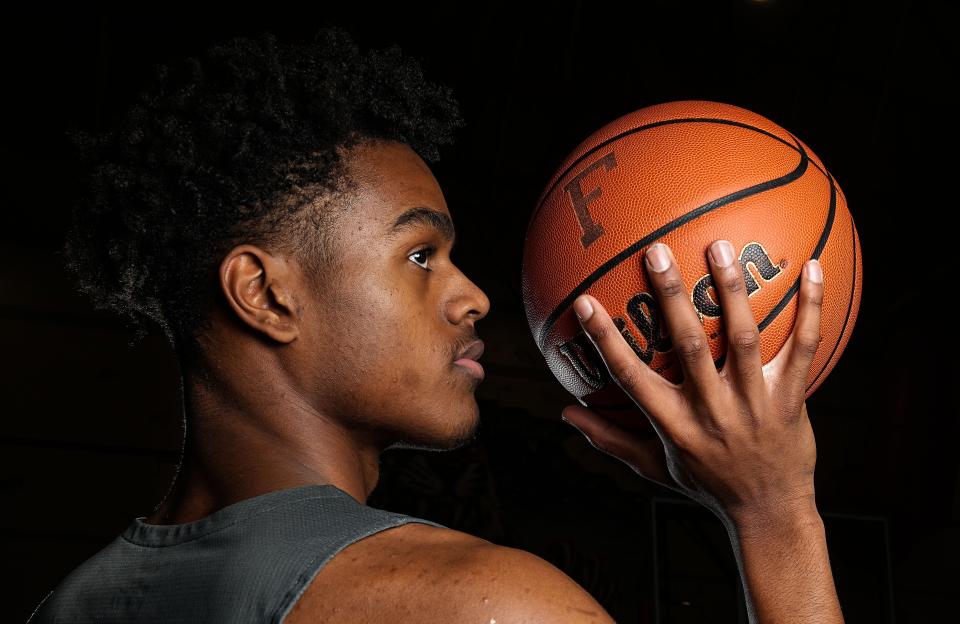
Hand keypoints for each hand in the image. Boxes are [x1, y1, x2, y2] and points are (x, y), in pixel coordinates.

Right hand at [561, 240, 823, 524]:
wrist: (770, 513)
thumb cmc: (706, 485)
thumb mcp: (653, 466)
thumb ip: (609, 438)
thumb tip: (566, 412)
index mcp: (673, 425)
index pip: (631, 377)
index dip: (606, 340)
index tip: (585, 302)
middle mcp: (712, 410)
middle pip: (690, 346)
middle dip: (671, 297)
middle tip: (656, 251)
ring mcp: (755, 403)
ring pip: (744, 339)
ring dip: (732, 290)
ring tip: (720, 245)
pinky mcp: (792, 398)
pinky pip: (805, 347)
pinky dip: (810, 307)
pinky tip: (811, 266)